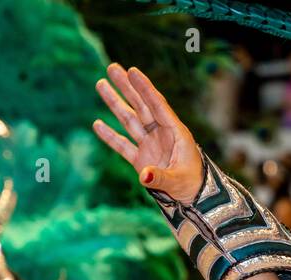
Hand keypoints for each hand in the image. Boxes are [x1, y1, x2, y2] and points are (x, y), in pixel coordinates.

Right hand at [93, 64, 203, 204]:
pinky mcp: (141, 160)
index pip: (158, 105)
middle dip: (127, 87)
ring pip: (129, 120)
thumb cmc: (192, 186)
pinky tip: (97, 124)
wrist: (193, 200)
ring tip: (100, 84)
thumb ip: (160, 177)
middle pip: (141, 106)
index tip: (133, 71)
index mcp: (176, 133)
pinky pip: (123, 146)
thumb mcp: (178, 181)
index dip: (145, 88)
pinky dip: (110, 136)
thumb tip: (143, 175)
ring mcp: (150, 145)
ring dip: (115, 103)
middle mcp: (161, 134)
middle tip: (112, 67)